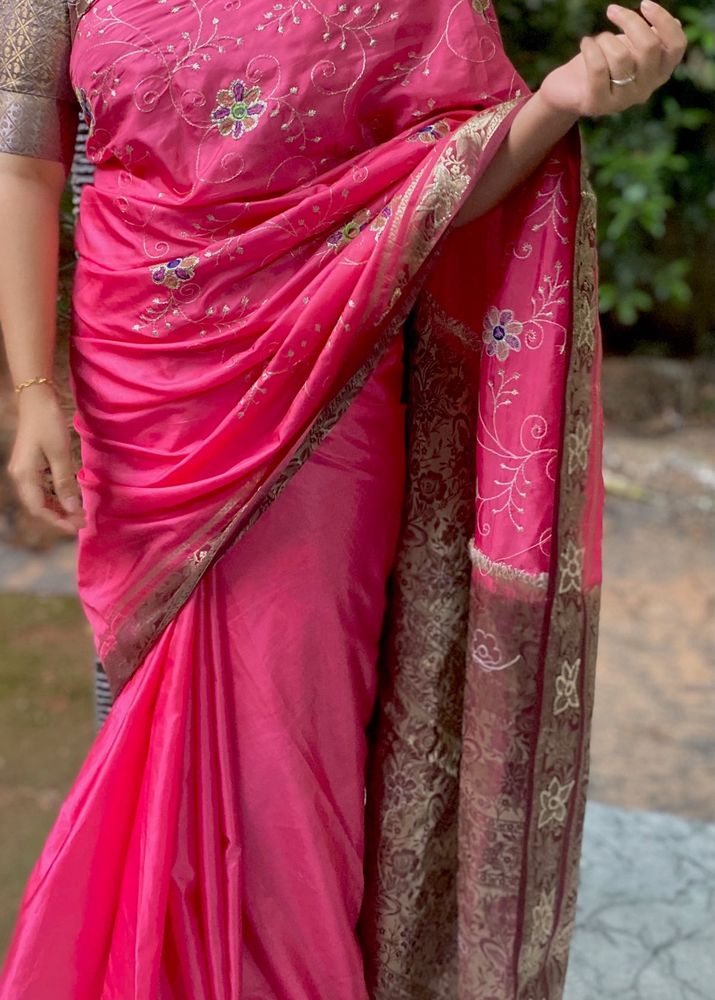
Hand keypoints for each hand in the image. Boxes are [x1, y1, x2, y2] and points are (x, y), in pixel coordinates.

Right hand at [7, 386, 85, 534]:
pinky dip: (56, 495)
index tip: (79, 526)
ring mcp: (24, 471)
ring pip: (41, 498)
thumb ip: (65, 483)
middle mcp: (20, 476)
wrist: (36, 399)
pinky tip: (71, 498)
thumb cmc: (48, 423)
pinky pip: (42, 487)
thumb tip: (73, 508)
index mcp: (24, 475)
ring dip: (59, 507)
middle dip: (60, 516)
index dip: (58, 521)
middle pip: (39, 506)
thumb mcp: (59, 454)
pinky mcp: (30, 465)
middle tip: (83, 522)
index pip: (39, 509)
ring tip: (79, 513)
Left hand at [538, 1, 687, 118]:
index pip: (676, 46)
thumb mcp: (631, 47)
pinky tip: (585, 43)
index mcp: (659, 73)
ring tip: (596, 40)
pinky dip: (590, 48)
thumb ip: (652, 39)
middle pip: (649, 47)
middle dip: (629, 21)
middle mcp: (645, 89)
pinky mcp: (597, 104)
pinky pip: (598, 68)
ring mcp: (622, 100)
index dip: (664, 21)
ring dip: (605, 39)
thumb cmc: (603, 62)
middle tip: (612, 10)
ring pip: (621, 56)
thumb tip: (675, 24)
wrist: (568, 90)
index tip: (644, 4)